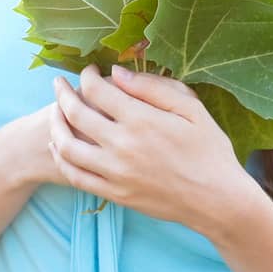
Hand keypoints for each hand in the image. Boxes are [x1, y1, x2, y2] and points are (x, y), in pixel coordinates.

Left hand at [48, 62, 253, 233]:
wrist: (217, 200)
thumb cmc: (210, 150)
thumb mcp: (191, 108)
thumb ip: (153, 87)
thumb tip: (118, 72)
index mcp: (142, 119)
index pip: (97, 90)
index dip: (87, 76)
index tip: (89, 72)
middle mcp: (122, 146)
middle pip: (75, 113)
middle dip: (62, 93)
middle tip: (59, 84)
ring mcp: (115, 173)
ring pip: (66, 146)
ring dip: (54, 124)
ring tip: (54, 112)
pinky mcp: (114, 194)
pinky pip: (76, 176)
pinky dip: (61, 158)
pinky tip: (60, 146)